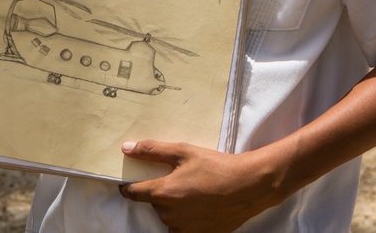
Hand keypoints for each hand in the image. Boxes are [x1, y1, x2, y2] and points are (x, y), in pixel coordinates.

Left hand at [119, 140, 279, 232]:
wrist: (248, 187)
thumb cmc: (215, 167)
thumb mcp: (182, 151)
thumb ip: (151, 150)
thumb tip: (126, 149)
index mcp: (163, 193)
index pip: (133, 193)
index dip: (128, 187)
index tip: (129, 183)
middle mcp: (170, 215)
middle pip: (153, 203)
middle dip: (159, 192)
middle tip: (176, 178)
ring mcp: (184, 229)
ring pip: (168, 216)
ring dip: (173, 206)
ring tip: (192, 190)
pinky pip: (183, 227)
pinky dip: (186, 217)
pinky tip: (199, 204)